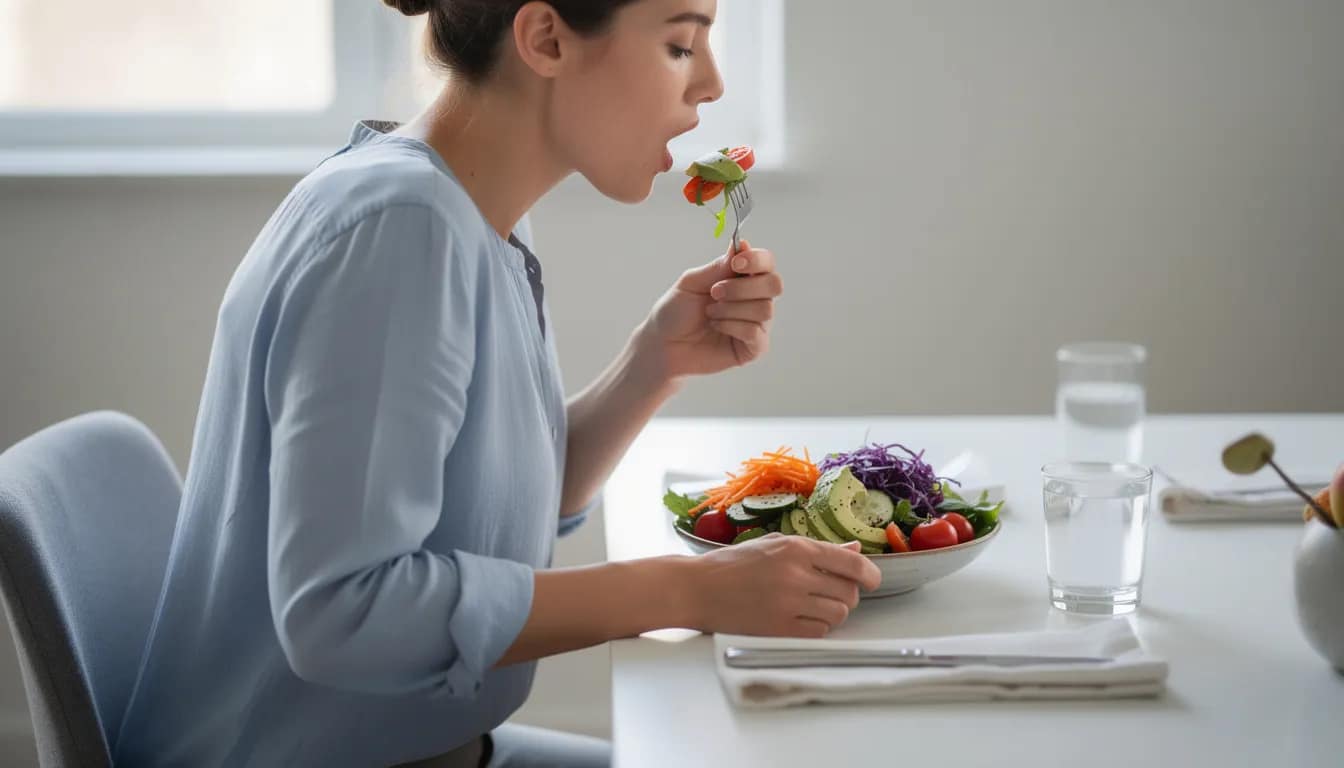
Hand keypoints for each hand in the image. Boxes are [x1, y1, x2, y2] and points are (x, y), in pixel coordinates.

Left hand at [634, 239, 781, 380]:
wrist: (663, 344)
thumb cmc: (676, 312)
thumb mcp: (691, 282)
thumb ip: (719, 266)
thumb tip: (742, 244)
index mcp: (742, 278)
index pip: (766, 263)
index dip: (757, 260)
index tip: (737, 263)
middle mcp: (755, 299)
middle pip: (774, 284)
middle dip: (742, 287)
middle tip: (715, 292)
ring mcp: (757, 323)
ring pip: (764, 309)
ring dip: (731, 309)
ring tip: (710, 314)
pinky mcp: (753, 347)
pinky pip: (755, 332)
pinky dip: (731, 326)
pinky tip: (717, 327)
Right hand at [687, 534, 882, 637]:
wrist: (696, 588)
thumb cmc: (732, 564)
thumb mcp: (774, 544)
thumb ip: (816, 549)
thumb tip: (854, 551)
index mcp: (795, 548)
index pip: (851, 563)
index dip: (870, 573)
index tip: (873, 579)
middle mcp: (795, 575)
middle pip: (848, 592)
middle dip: (847, 594)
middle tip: (832, 592)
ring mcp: (788, 604)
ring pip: (838, 614)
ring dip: (833, 612)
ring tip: (814, 606)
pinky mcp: (779, 629)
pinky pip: (820, 632)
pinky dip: (818, 627)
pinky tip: (802, 618)